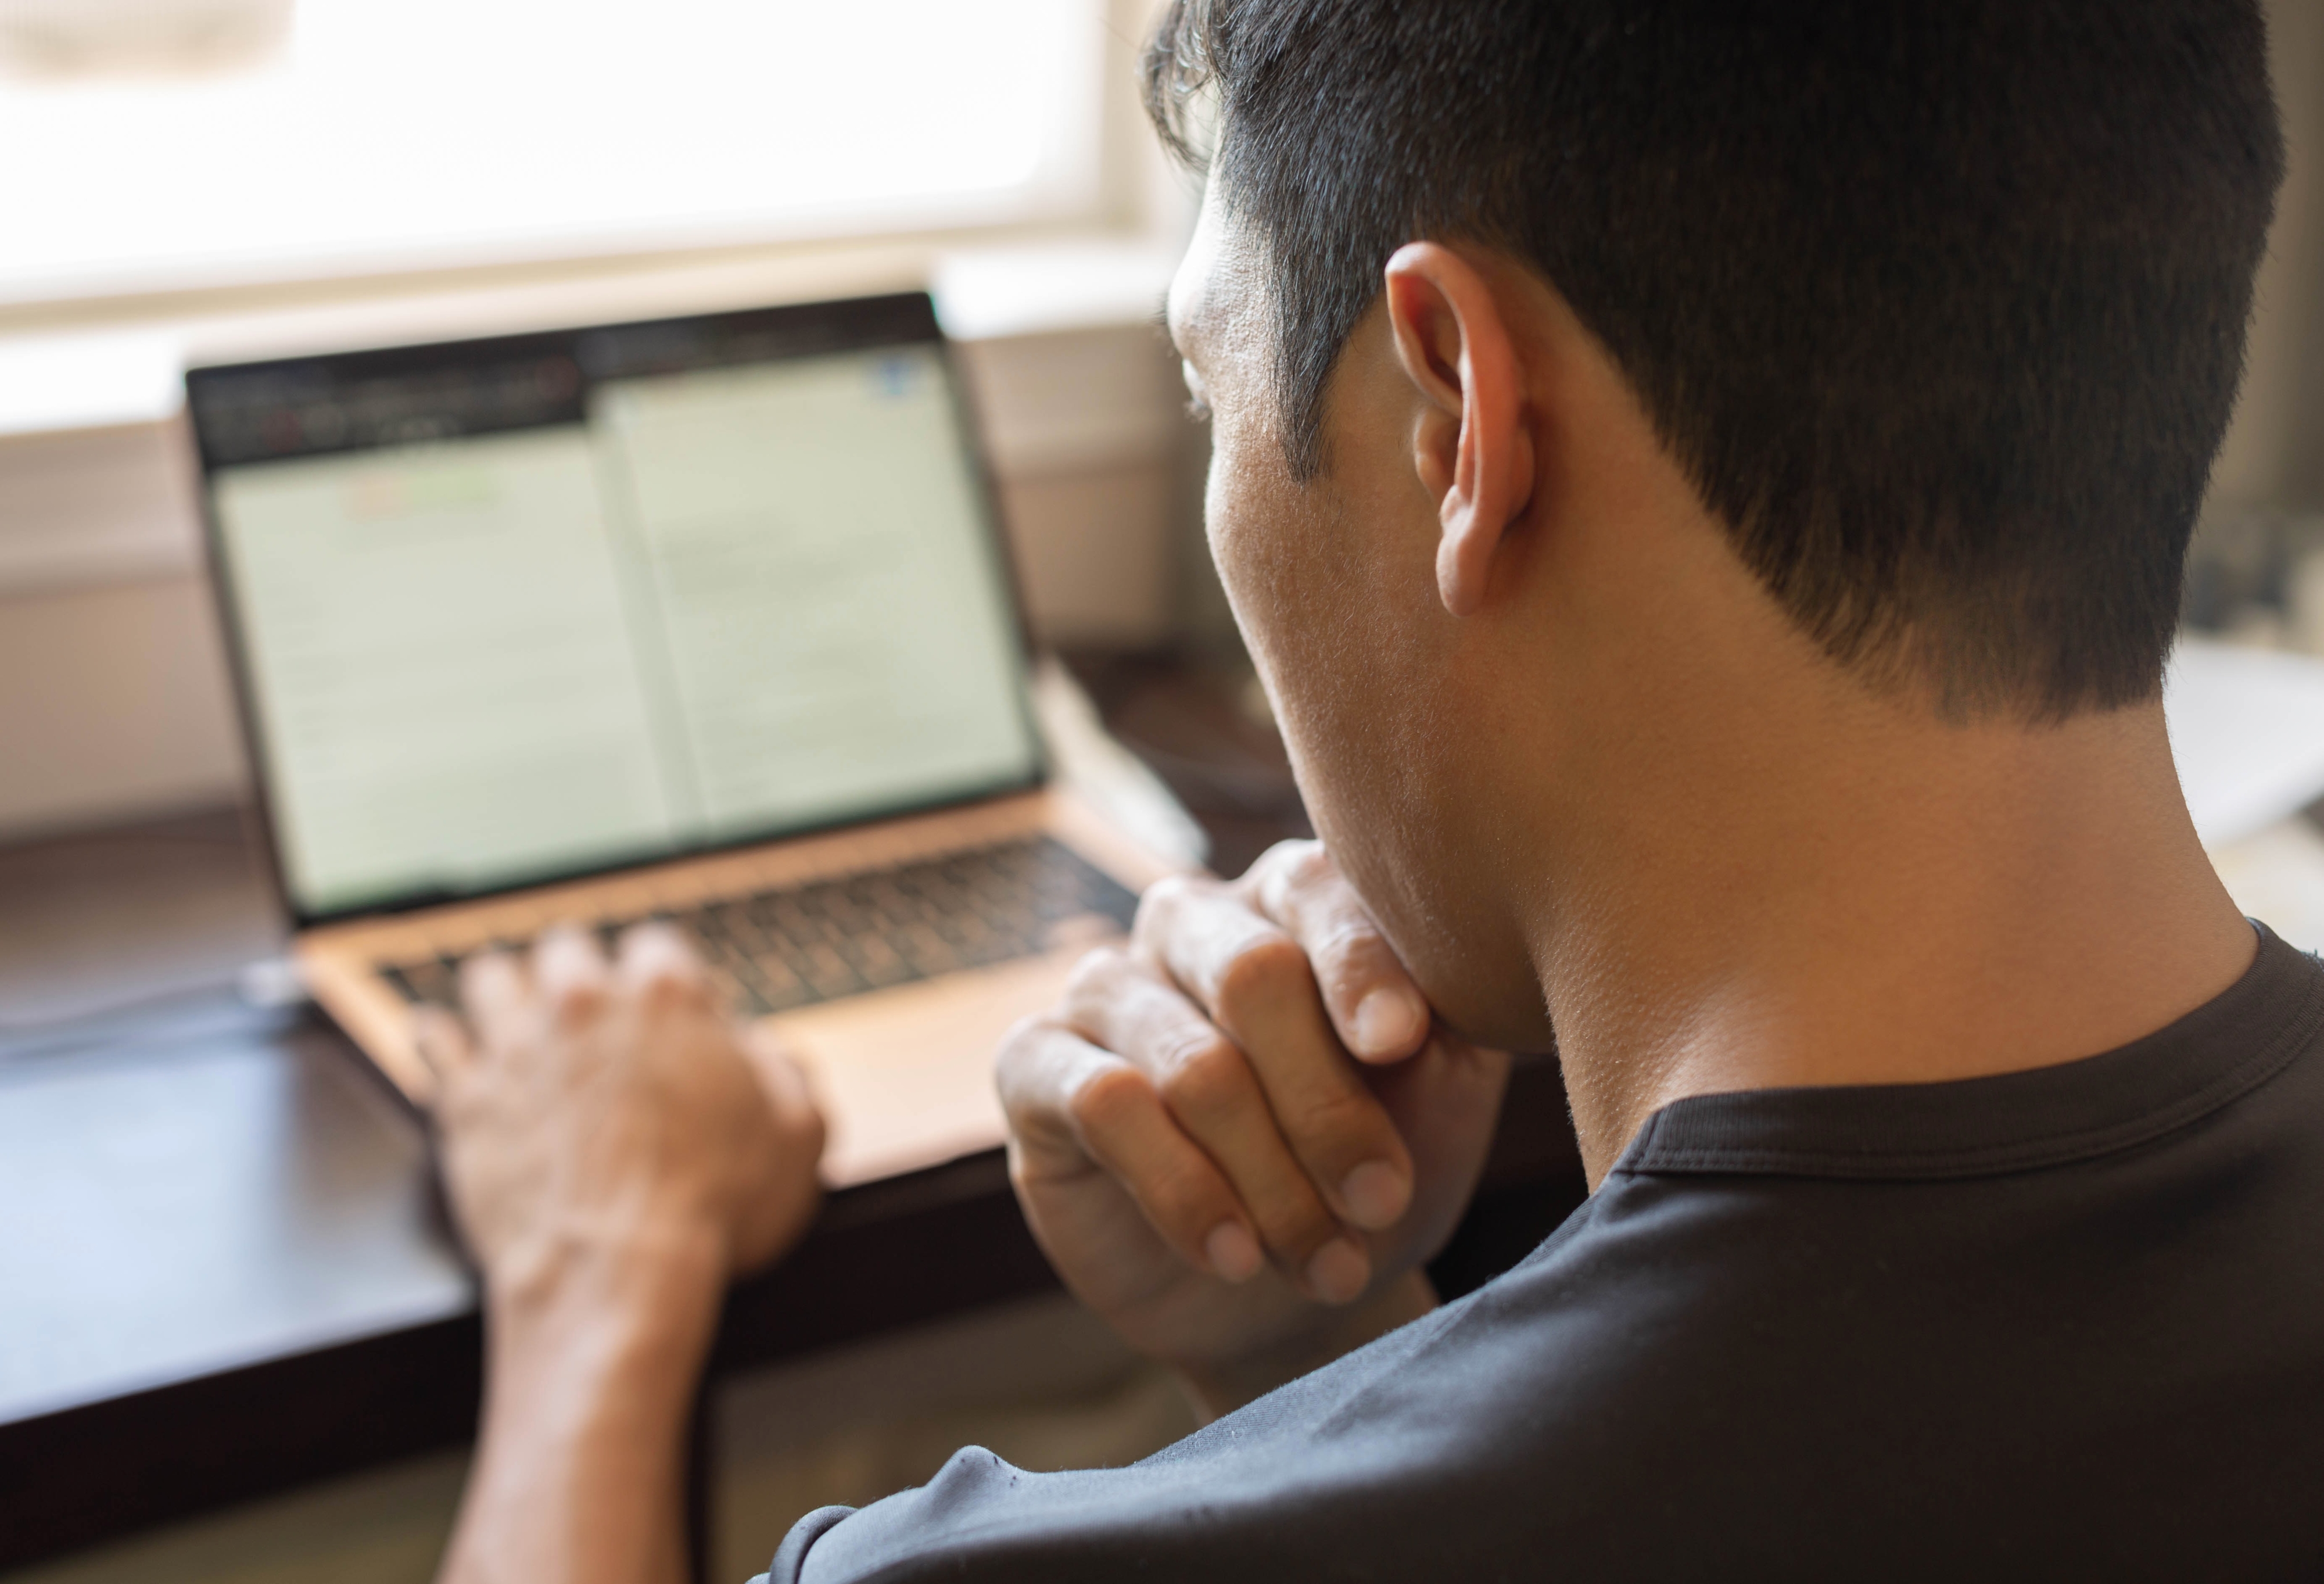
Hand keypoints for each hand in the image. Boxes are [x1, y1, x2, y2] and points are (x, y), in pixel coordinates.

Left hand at [418, 923, 825, 1313]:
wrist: (616, 1276)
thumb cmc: (714, 1209)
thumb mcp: (798, 1138)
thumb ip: (786, 1075)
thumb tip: (763, 1054)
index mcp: (666, 994)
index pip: (657, 946)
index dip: (667, 982)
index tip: (671, 1017)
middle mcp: (582, 1002)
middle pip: (570, 949)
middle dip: (582, 975)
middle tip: (592, 1012)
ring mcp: (514, 1045)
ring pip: (494, 975)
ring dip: (508, 988)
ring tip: (516, 1008)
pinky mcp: (463, 1097)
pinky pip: (435, 1035)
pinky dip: (444, 1035)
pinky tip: (451, 1039)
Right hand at [997, 841, 1508, 1414]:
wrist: (1285, 1293)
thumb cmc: (1373, 1164)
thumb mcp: (1438, 1096)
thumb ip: (1450, 1025)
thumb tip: (1454, 989)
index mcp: (1292, 900)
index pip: (1319, 890)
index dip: (1361, 965)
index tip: (1400, 1042)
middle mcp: (1193, 923)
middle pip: (1254, 976)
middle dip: (1327, 1107)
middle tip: (1381, 1202)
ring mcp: (1107, 988)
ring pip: (1192, 1063)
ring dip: (1271, 1180)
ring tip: (1328, 1266)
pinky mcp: (1036, 1064)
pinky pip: (1104, 1106)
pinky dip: (1183, 1192)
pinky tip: (1232, 1256)